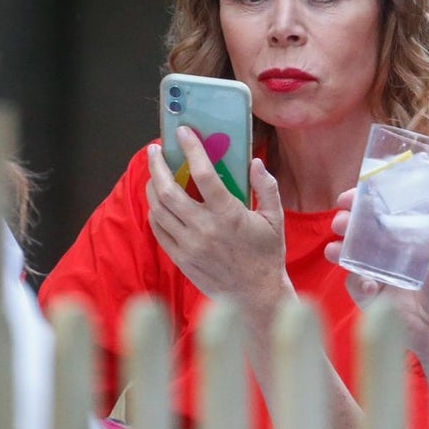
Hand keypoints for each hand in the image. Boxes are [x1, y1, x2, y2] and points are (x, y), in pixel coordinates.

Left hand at [146, 126, 289, 310]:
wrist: (254, 295)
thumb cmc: (267, 255)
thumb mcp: (275, 219)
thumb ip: (267, 187)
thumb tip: (255, 163)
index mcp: (229, 215)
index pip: (204, 174)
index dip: (191, 150)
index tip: (183, 133)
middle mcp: (204, 228)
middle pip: (169, 190)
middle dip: (158, 165)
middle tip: (156, 150)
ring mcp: (188, 244)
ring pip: (158, 208)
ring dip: (153, 185)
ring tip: (155, 172)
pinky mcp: (179, 257)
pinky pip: (158, 228)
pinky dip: (154, 210)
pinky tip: (158, 200)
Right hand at [324, 189, 428, 363]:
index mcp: (403, 237)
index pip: (380, 214)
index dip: (363, 203)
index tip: (351, 197)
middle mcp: (386, 253)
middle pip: (359, 233)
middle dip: (346, 224)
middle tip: (340, 222)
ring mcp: (376, 275)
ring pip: (351, 259)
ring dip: (340, 252)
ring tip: (334, 250)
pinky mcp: (373, 299)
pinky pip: (358, 289)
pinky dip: (358, 285)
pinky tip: (367, 285)